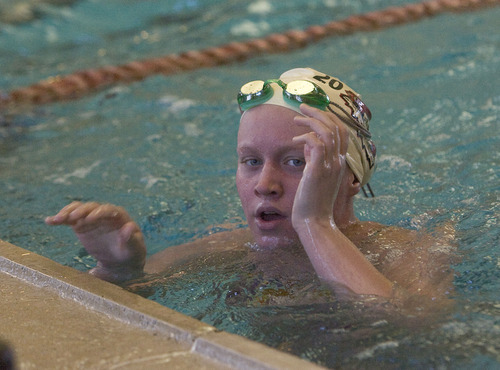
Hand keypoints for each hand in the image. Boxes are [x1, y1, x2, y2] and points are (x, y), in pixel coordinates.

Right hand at [46, 201, 145, 282]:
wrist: (121, 261)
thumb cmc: (131, 253)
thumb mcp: (135, 249)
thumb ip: (131, 238)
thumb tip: (129, 227)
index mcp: (119, 216)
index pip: (108, 210)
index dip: (98, 213)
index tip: (89, 220)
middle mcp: (104, 213)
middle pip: (91, 207)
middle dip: (81, 211)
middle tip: (71, 218)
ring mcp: (92, 218)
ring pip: (78, 210)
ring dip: (67, 213)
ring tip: (57, 220)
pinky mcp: (81, 225)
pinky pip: (70, 219)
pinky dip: (60, 219)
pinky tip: (49, 221)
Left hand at [291, 104, 348, 226]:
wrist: (314, 223)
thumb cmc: (311, 202)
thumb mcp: (314, 175)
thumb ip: (313, 158)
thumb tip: (306, 142)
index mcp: (340, 162)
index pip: (341, 132)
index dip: (328, 117)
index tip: (311, 112)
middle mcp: (338, 162)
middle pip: (336, 126)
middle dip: (319, 112)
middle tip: (302, 106)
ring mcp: (330, 166)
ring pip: (328, 131)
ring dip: (311, 120)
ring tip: (296, 118)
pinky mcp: (318, 171)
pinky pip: (317, 143)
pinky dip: (306, 136)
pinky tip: (295, 140)